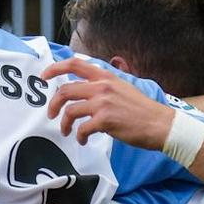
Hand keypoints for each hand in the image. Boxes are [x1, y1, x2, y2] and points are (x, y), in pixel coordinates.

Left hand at [45, 57, 179, 149]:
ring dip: (64, 123)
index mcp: (106, 76)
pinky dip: (79, 136)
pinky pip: (82, 129)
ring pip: (70, 111)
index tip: (44, 76)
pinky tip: (84, 140)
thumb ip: (104, 86)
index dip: (55, 68)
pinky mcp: (105, 120)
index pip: (75, 64)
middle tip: (51, 114)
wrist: (160, 124)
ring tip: (66, 131)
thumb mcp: (123, 87)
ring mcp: (103, 103)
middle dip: (53, 104)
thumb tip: (85, 91)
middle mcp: (102, 86)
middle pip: (65, 90)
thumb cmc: (142, 110)